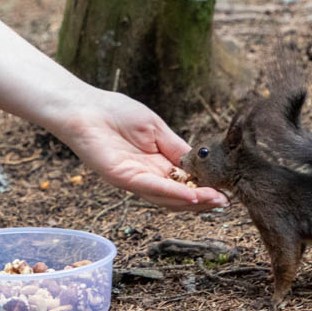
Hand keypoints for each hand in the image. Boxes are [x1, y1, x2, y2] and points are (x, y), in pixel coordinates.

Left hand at [54, 90, 227, 210]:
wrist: (85, 108)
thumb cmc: (116, 113)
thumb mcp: (157, 129)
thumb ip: (177, 148)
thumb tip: (200, 162)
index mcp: (157, 164)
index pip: (185, 183)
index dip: (205, 188)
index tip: (226, 191)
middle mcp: (148, 176)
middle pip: (179, 197)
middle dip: (204, 200)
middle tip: (225, 202)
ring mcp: (135, 180)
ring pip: (168, 198)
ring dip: (193, 201)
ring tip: (215, 201)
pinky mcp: (123, 178)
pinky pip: (152, 188)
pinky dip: (173, 194)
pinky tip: (192, 195)